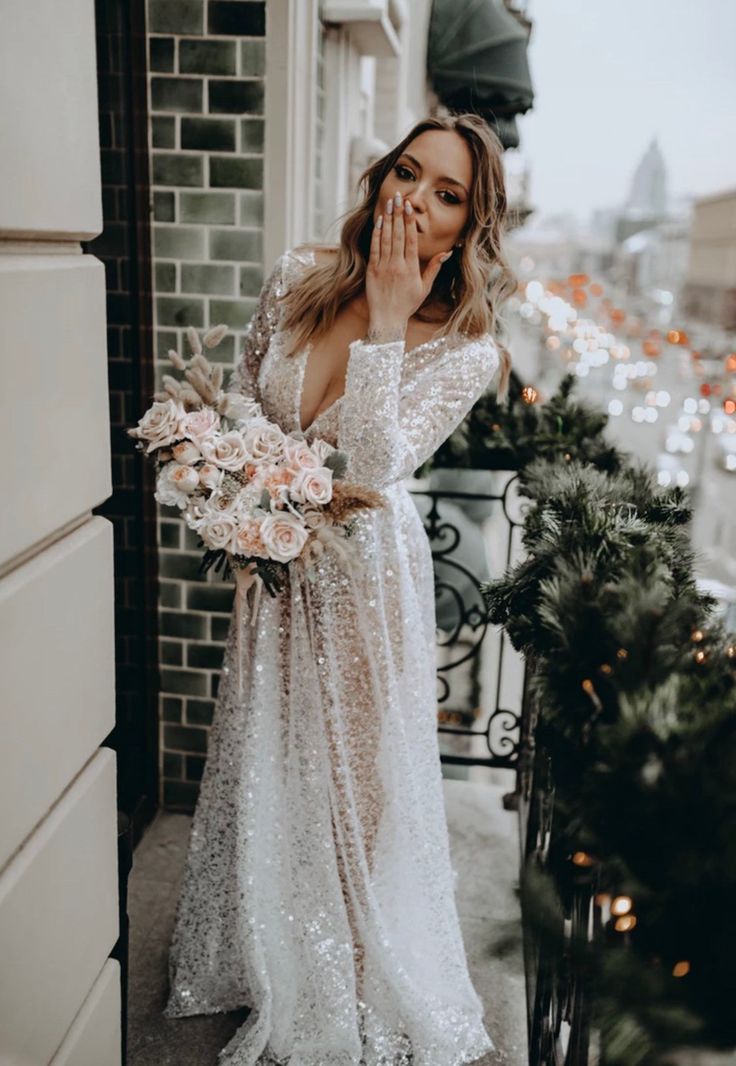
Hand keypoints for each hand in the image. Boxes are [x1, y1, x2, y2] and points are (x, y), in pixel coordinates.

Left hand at [365, 192, 450, 339]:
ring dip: (388, 219)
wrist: (387, 320)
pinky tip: (379, 221)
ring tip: (389, 203)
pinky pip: (375, 248)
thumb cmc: (407, 305)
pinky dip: (377, 234)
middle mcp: (397, 266)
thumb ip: (434, 268)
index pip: (411, 240)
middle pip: (398, 235)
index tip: (409, 207)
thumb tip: (447, 253)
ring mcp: (384, 267)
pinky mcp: (372, 270)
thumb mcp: (424, 288)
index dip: (410, 221)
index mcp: (412, 269)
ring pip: (386, 239)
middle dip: (398, 214)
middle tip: (398, 196)